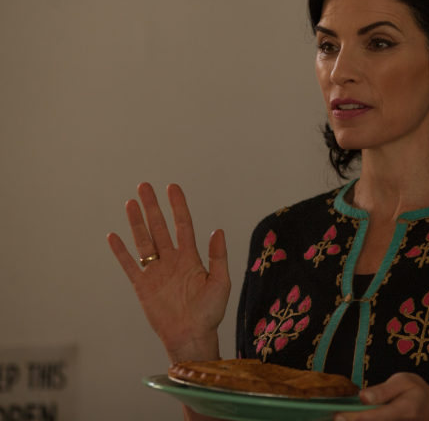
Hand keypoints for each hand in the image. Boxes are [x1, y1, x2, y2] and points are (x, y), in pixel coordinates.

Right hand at [107, 183, 230, 362]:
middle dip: (152, 207)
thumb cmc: (210, 312)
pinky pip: (129, 265)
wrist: (191, 336)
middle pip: (159, 228)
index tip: (172, 187)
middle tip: (144, 186)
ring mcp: (156, 272)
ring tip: (130, 202)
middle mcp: (171, 260)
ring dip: (137, 222)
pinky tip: (114, 236)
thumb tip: (217, 230)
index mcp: (190, 258)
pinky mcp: (142, 286)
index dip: (178, 206)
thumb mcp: (220, 282)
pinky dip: (121, 252)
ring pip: (143, 241)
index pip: (182, 225)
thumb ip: (218, 256)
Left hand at [335, 373, 428, 420]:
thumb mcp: (405, 382)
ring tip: (336, 418)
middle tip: (331, 418)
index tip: (338, 416)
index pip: (375, 417)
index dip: (355, 418)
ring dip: (353, 420)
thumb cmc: (417, 393)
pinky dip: (361, 419)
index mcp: (403, 410)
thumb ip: (384, 390)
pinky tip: (348, 416)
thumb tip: (362, 396)